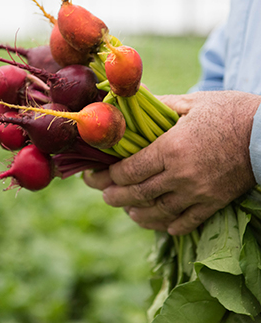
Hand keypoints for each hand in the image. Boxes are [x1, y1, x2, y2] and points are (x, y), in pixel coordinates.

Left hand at [84, 91, 260, 234]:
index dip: (110, 175)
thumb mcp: (192, 103)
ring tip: (128, 211)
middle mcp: (181, 174)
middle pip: (138, 193)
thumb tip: (133, 104)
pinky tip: (161, 224)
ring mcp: (198, 192)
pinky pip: (188, 221)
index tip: (100, 174)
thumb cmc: (229, 112)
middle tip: (104, 195)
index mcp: (171, 148)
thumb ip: (159, 106)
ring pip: (159, 212)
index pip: (130, 169)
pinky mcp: (214, 203)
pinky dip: (170, 225)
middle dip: (115, 196)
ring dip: (138, 214)